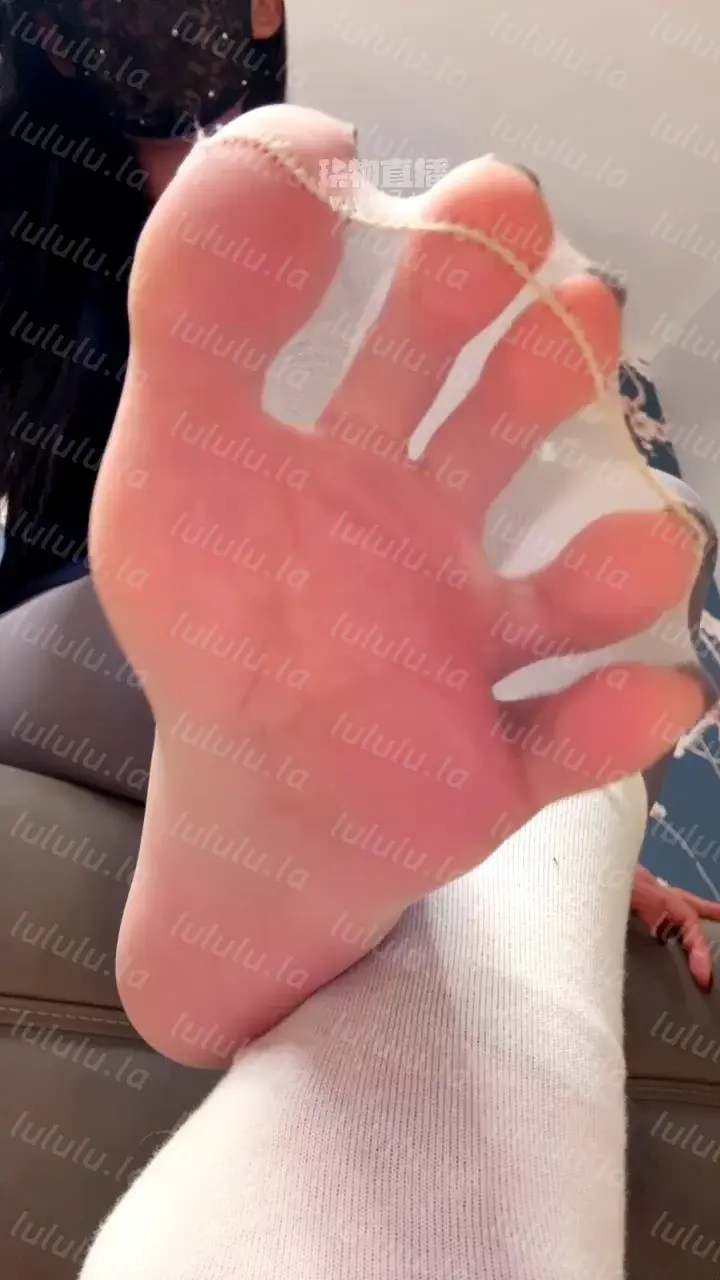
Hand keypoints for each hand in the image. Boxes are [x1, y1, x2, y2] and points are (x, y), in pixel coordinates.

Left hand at [93, 106, 711, 1058]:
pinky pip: (570, 741)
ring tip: (639, 545)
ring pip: (571, 592)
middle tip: (574, 306)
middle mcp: (436, 536)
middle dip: (545, 364)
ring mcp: (477, 645)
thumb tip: (281, 167)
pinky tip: (645, 693)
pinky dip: (613, 723)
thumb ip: (195, 317)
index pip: (416, 333)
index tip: (483, 209)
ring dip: (616, 562)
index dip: (451, 259)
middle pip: (510, 432)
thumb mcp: (166, 468)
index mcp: (359, 456)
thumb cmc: (211, 635)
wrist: (243, 812)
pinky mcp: (498, 757)